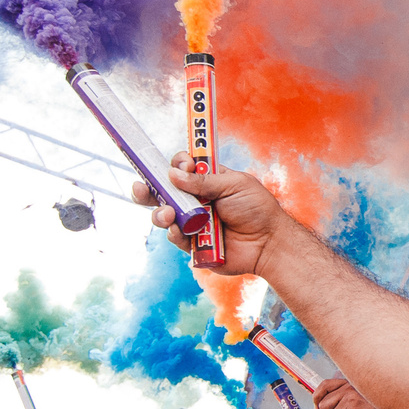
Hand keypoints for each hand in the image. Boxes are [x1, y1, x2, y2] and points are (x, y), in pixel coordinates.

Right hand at [135, 156, 291, 274]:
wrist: (268, 243)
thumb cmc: (257, 209)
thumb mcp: (234, 185)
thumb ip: (204, 180)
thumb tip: (173, 174)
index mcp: (207, 181)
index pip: (182, 169)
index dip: (177, 165)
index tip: (181, 164)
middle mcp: (195, 201)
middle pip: (163, 192)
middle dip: (148, 188)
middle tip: (140, 188)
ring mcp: (192, 222)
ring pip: (164, 215)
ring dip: (160, 213)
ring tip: (167, 213)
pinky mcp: (193, 244)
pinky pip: (175, 237)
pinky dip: (174, 233)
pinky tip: (179, 231)